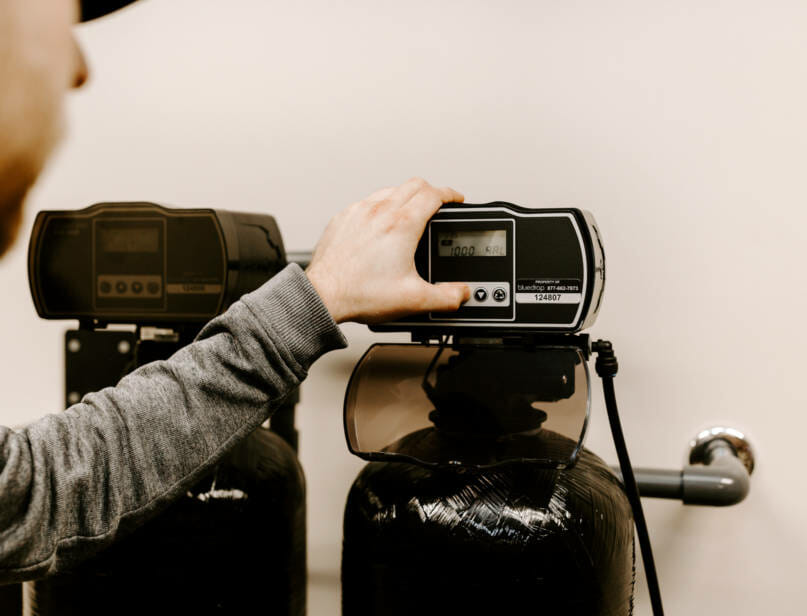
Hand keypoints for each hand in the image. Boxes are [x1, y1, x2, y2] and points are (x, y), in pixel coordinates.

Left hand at [306, 177, 470, 323]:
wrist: (324, 296)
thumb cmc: (360, 293)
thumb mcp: (413, 299)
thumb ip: (445, 297)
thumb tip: (461, 293)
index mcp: (402, 225)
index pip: (434, 194)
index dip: (450, 194)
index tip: (456, 199)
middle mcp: (379, 211)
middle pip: (414, 184)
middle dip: (431, 191)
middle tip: (438, 203)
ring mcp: (358, 212)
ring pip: (389, 190)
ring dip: (405, 196)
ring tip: (411, 212)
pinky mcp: (343, 219)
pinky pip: (367, 202)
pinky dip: (380, 206)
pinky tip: (381, 224)